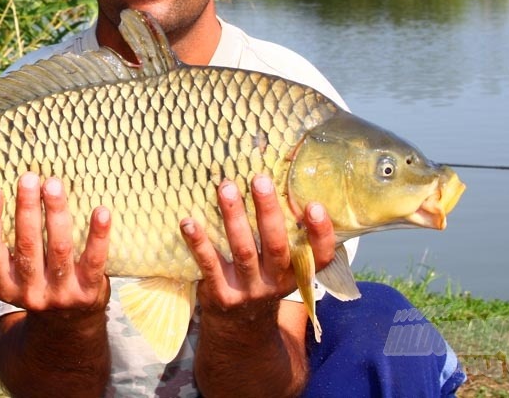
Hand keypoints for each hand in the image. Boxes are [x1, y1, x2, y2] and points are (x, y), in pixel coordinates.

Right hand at [0, 172, 111, 314]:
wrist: (69, 326)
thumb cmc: (41, 283)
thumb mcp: (18, 275)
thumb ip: (14, 244)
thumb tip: (18, 190)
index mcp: (6, 285)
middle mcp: (30, 292)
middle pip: (27, 245)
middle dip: (27, 209)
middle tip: (29, 178)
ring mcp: (60, 295)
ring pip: (59, 249)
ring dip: (56, 214)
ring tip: (54, 185)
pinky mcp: (87, 293)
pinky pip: (94, 260)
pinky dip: (98, 235)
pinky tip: (101, 211)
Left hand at [181, 174, 334, 314]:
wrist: (239, 328)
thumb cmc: (262, 279)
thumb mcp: (280, 266)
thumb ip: (284, 235)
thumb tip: (277, 182)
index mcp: (296, 272)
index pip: (320, 257)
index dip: (320, 233)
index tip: (314, 205)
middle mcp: (275, 282)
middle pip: (275, 246)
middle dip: (268, 211)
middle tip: (260, 180)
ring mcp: (248, 289)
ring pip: (243, 250)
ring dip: (234, 217)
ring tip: (226, 187)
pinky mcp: (221, 294)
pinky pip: (210, 265)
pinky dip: (199, 243)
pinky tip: (188, 222)